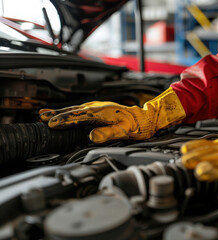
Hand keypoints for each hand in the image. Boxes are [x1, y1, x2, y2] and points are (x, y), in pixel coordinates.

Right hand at [39, 87, 185, 143]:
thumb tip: (92, 137)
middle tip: (42, 117)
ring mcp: (98, 107)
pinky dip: (70, 112)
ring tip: (46, 114)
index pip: (79, 117)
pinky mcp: (99, 109)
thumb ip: (108, 134)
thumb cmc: (136, 126)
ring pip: (76, 109)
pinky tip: (66, 114)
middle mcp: (98, 108)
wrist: (146, 117)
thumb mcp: (124, 132)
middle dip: (57, 114)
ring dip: (61, 112)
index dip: (65, 120)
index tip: (52, 124)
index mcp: (102, 113)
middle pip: (74, 111)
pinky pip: (81, 110)